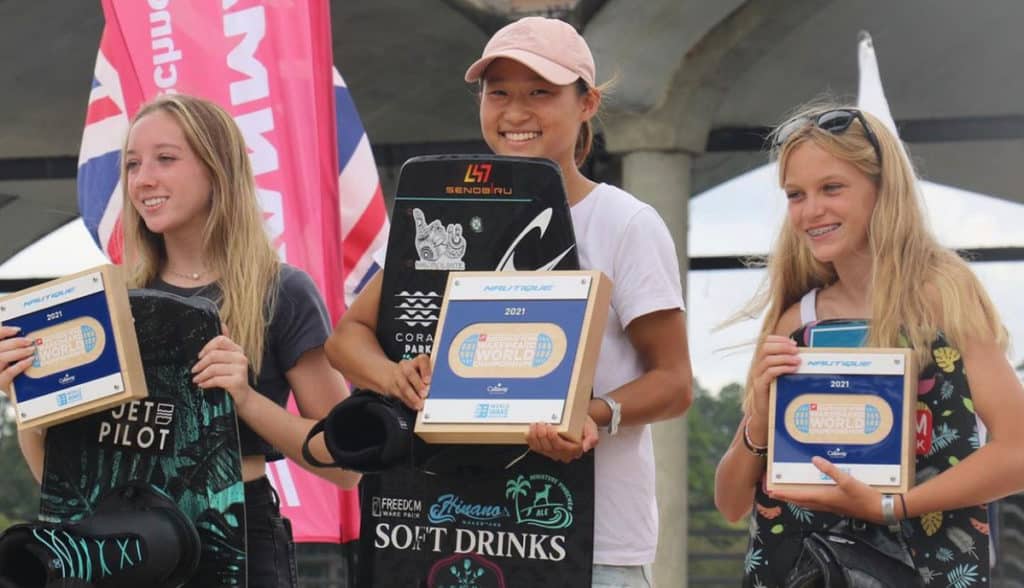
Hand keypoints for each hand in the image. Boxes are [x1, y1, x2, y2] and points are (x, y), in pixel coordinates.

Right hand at [0, 326, 35, 397]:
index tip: (17, 330)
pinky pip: (9, 372)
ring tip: (31, 350)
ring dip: (19, 352)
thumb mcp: (4, 364)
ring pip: (2, 358)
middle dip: (16, 342)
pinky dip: (20, 365)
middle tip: (30, 341)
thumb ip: (8, 352)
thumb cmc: (2, 376)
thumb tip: (23, 342)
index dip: (4, 331)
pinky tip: (30, 361)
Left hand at [192, 334, 254, 411]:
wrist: (243, 398)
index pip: (221, 340)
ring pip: (214, 368)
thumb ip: (224, 344)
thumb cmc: (232, 378)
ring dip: (201, 375)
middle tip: (194, 370)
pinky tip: (203, 385)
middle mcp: (241, 357)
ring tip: (196, 379)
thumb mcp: (229, 360)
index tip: (199, 356)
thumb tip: (222, 324)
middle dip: (201, 363)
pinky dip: (207, 383)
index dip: (207, 347)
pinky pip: (217, 379)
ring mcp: (241, 369)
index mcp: (238, 350)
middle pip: (214, 354)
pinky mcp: (238, 381)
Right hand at [387, 354, 430, 410]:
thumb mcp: (423, 370)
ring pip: (404, 386)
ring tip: (420, 404)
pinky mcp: (393, 387)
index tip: (428, 381)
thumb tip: (438, 389)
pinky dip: (409, 402)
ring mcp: (398, 376)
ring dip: (413, 396)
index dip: (426, 370)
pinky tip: (414, 405)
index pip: (422, 360)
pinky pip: (401, 395)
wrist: (389, 374)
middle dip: (418, 385)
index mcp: (417, 360)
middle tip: (425, 394)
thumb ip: (429, 377)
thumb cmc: (414, 373)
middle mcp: (406, 366)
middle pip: (410, 373)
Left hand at [525, 417, 598, 463]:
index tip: (550, 427)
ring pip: (541, 448)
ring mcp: (553, 453)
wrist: (577, 421)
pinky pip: (535, 448)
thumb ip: (592, 438)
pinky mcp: (545, 449)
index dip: (553, 438)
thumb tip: (586, 447)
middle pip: (549, 448)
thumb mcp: (592, 429)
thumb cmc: (583, 424)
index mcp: (574, 450)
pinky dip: (531, 440)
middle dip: (542, 435)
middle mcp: (563, 454)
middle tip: (540, 423)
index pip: (561, 447)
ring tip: (535, 425)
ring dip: (535, 437)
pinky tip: (530, 431)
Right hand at [747, 335, 799, 439]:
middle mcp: (758, 366)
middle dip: (782, 346)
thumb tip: (804, 355)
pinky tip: (792, 369)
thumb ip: (788, 365)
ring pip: (768, 359)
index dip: (779, 339)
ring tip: (797, 361)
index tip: (793, 343)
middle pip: (766, 348)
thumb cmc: (778, 393)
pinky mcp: (760, 386)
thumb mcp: (782, 377)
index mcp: (763, 361)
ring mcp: (757, 376)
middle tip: (796, 350)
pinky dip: (782, 368)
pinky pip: (769, 372)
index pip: (766, 342)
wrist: (766, 413)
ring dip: (784, 357)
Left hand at [770, 457, 884, 523]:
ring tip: (787, 493)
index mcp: (824, 498)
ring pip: (808, 503)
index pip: (798, 496)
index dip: (784, 493)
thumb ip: (830, 470)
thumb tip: (815, 460)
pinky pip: (817, 503)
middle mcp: (824, 504)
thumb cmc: (864, 497)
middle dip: (786, 496)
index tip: (770, 491)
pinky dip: (808, 498)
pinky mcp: (837, 506)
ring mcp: (831, 507)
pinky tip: (811, 494)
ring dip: (796, 498)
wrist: (880, 510)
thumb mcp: (848, 480)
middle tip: (773, 492)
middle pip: (799, 501)